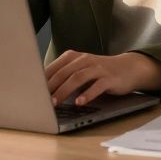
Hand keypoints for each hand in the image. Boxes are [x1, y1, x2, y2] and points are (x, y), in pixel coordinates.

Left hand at [45, 50, 160, 105]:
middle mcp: (85, 60)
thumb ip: (64, 76)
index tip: (32, 91)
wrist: (127, 68)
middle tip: (42, 100)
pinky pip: (97, 86)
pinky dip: (87, 94)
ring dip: (65, 90)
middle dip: (52, 86)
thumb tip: (42, 90)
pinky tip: (79, 102)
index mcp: (74, 57)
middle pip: (65, 72)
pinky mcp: (109, 78)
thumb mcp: (80, 70)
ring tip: (56, 102)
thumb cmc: (99, 72)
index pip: (55, 67)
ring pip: (78, 77)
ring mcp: (98, 68)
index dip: (43, 80)